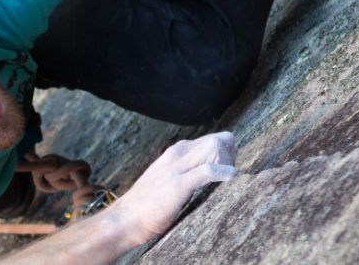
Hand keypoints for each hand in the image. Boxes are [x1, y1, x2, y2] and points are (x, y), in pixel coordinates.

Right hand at [107, 132, 236, 243]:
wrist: (126, 219)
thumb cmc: (148, 204)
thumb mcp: (167, 178)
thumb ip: (185, 171)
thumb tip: (209, 173)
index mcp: (176, 152)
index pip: (215, 139)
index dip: (229, 154)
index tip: (228, 172)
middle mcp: (177, 154)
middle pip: (219, 140)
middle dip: (233, 157)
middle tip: (230, 178)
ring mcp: (176, 168)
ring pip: (215, 148)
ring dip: (229, 163)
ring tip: (227, 181)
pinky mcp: (177, 185)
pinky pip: (207, 170)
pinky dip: (223, 172)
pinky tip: (229, 178)